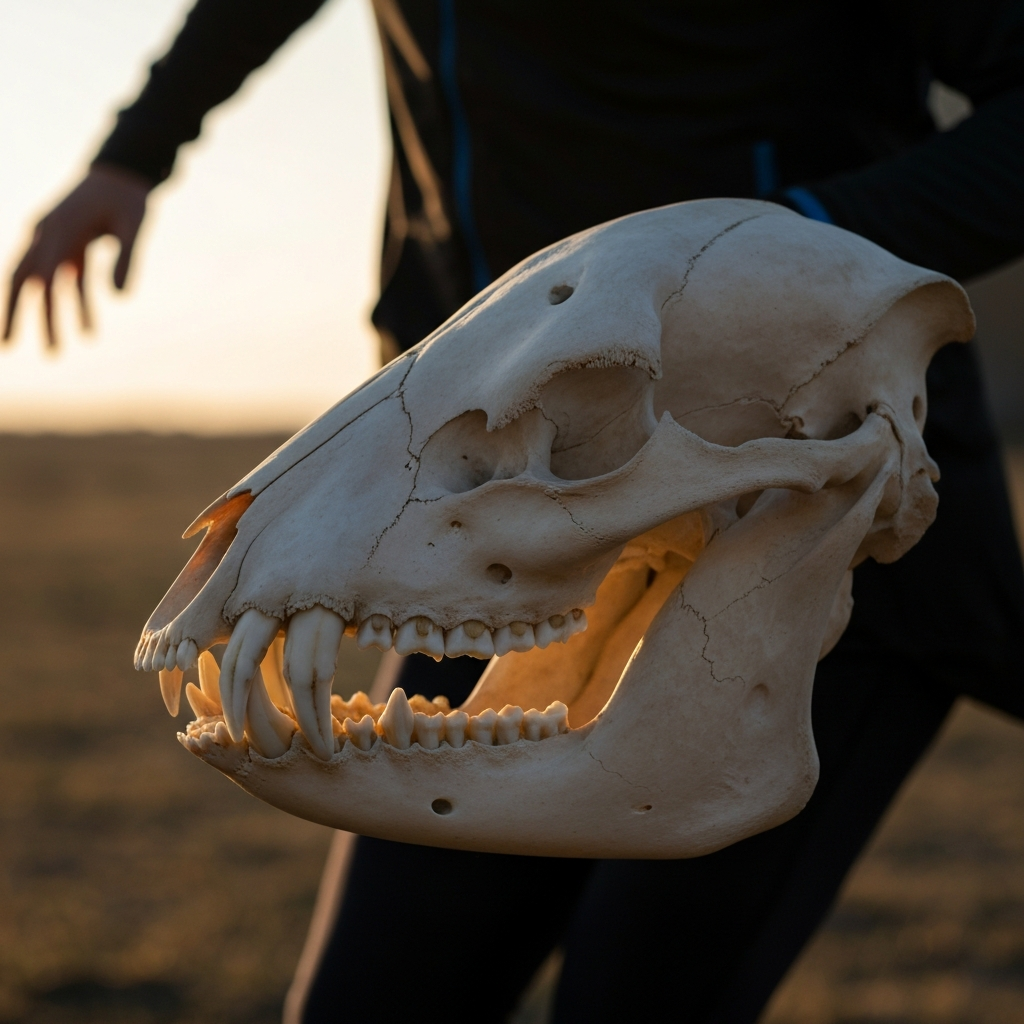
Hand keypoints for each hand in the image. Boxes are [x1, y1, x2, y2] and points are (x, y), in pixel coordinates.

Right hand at [4, 163, 150, 347]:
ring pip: (44, 286)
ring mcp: (56, 242)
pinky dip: (77, 306)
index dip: (33, 295)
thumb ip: (127, 258)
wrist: (124, 172)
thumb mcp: (135, 225)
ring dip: (49, 319)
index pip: (40, 267)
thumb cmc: (128, 196)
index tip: (27, 322)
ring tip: (55, 353)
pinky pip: (69, 282)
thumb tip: (120, 298)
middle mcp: (47, 234)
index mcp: (57, 226)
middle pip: (24, 279)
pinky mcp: (71, 248)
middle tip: (8, 346)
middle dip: (15, 313)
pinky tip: (89, 332)